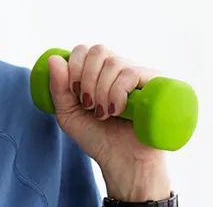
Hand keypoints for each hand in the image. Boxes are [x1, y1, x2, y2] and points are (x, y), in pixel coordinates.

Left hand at [47, 44, 171, 201]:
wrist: (124, 163)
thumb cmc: (98, 139)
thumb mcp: (69, 115)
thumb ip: (58, 89)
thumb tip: (54, 58)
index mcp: (102, 71)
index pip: (86, 49)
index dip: (75, 66)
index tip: (74, 93)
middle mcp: (123, 69)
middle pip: (99, 50)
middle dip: (86, 78)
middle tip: (88, 105)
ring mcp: (141, 76)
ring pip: (115, 62)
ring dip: (101, 90)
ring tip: (103, 114)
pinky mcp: (157, 86)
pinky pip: (132, 73)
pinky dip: (117, 91)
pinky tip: (117, 111)